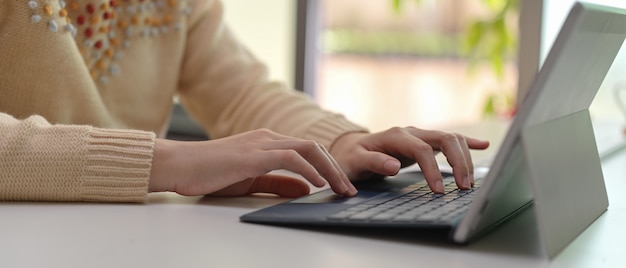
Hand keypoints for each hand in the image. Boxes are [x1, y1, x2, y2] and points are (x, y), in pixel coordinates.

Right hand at [148, 129, 356, 197]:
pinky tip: (318, 183)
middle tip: (350, 189)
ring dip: (329, 170)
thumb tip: (307, 189)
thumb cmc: (210, 172)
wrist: (179, 166)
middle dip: (337, 168)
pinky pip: (289, 158)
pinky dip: (308, 169)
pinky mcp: (252, 155)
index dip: (329, 167)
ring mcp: (261, 144)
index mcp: (268, 142)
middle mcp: (268, 138)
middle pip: (314, 147)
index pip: (308, 150)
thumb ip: (278, 183)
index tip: (342, 185)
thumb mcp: (251, 180)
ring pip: (307, 149)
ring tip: (341, 188)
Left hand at [329, 127, 489, 192]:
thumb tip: (394, 166)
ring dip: (465, 158)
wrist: (349, 148)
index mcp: (396, 136)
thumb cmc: (352, 157)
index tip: (438, 191)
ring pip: (451, 139)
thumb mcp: (355, 162)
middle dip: (459, 162)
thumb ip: (374, 163)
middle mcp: (412, 132)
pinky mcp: (425, 141)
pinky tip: (483, 146)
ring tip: (468, 182)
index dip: (433, 170)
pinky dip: (467, 143)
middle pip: (445, 139)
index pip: (422, 150)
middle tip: (463, 187)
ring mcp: (420, 135)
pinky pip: (450, 140)